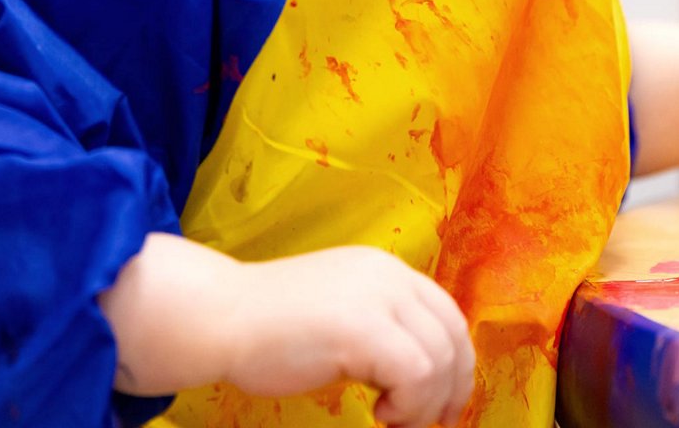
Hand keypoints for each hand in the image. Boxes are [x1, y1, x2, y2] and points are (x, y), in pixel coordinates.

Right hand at [101, 235, 473, 426]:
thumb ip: (380, 320)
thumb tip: (423, 367)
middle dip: (451, 387)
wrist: (223, 315)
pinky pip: (416, 373)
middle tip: (428, 422)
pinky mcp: (363, 326)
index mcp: (383, 267)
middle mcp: (387, 273)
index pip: (446, 313)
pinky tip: (376, 412)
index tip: (444, 402)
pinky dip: (408, 405)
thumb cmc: (270, 324)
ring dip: (424, 403)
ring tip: (389, 417)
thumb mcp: (339, 307)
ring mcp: (376, 296)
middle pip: (452, 334)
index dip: (455, 362)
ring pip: (438, 358)